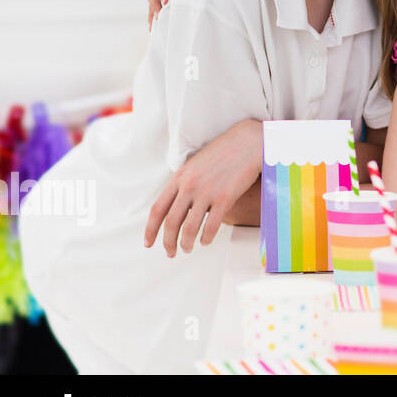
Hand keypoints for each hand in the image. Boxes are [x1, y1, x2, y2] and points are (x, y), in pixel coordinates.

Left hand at [143, 118, 261, 256]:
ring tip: (188, 249)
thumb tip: (177, 204)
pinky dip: (206, 237)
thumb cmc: (224, 152)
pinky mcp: (225, 198)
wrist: (248, 142)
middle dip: (168, 242)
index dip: (150, 229)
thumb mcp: (196, 164)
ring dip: (186, 243)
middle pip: (171, 222)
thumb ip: (184, 182)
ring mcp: (207, 192)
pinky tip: (206, 241)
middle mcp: (189, 186)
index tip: (148, 243)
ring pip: (189, 227)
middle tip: (170, 253)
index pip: (157, 209)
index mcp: (179, 177)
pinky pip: (212, 225)